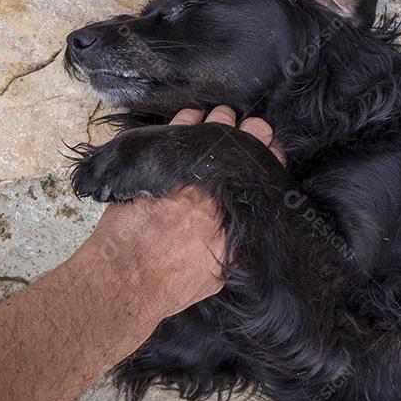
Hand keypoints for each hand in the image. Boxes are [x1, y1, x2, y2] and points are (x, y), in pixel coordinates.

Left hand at [84, 106, 283, 318]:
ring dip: (222, 122)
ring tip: (224, 122)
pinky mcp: (159, 158)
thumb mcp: (222, 270)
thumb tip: (243, 228)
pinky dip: (188, 119)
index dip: (271, 155)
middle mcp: (221, 181)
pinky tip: (192, 118)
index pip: (269, 167)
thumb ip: (238, 243)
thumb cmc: (174, 281)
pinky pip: (179, 126)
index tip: (270, 152)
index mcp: (243, 207)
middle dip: (254, 132)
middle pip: (249, 138)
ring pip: (216, 125)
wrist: (129, 275)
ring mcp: (190, 165)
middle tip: (253, 131)